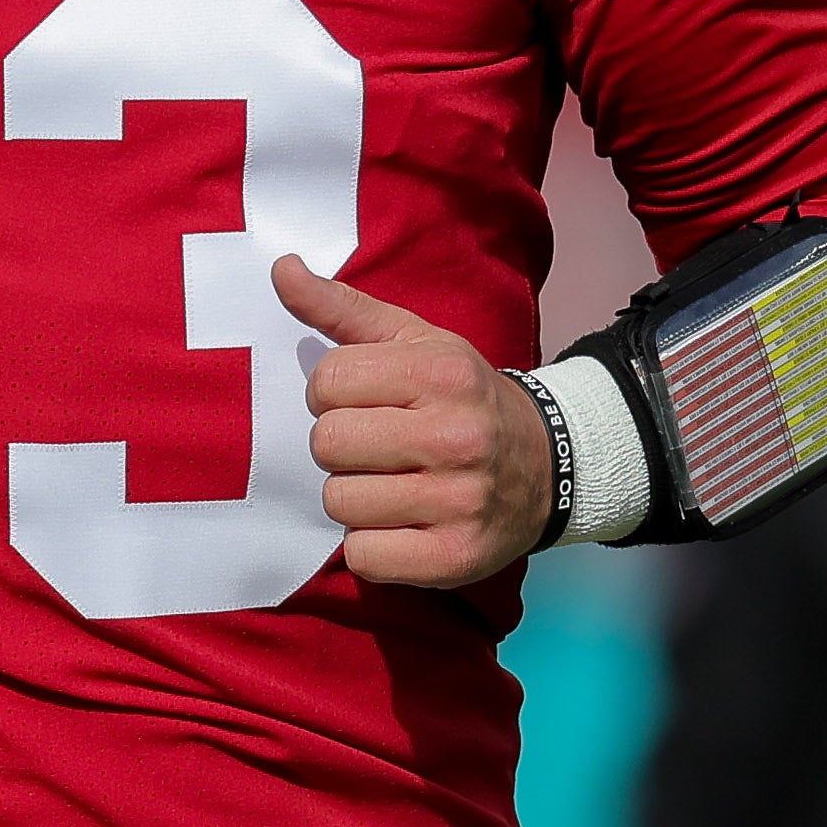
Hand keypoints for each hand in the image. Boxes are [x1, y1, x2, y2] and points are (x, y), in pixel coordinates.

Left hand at [280, 253, 553, 588]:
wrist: (546, 466)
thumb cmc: (461, 398)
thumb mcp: (415, 342)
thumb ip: (342, 307)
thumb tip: (280, 268)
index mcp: (442, 373)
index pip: (327, 382)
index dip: (332, 394)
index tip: (366, 401)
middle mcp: (456, 436)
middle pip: (328, 443)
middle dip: (341, 446)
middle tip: (378, 446)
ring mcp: (460, 501)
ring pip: (339, 502)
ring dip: (354, 497)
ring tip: (393, 484)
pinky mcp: (455, 557)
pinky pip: (364, 557)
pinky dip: (372, 545)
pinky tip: (404, 524)